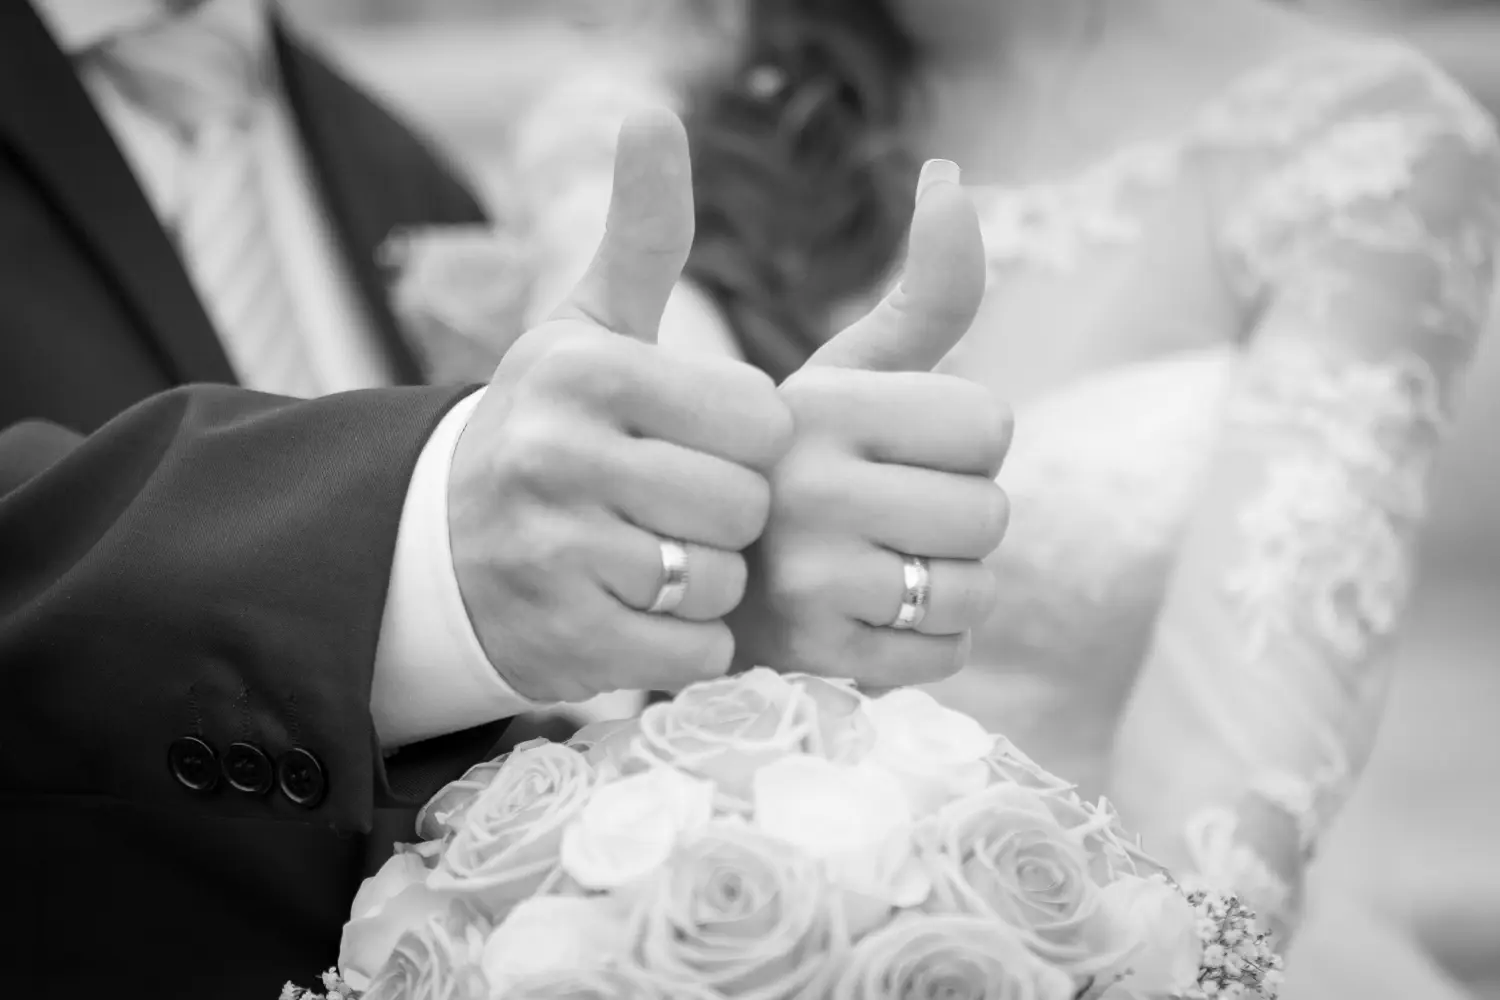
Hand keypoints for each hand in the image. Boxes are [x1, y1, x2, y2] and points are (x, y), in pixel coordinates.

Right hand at [448, 110, 792, 703]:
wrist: (432, 547)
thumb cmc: (543, 427)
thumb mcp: (581, 329)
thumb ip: (640, 236)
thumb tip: (656, 114)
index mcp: (586, 370)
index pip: (759, 417)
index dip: (746, 440)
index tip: (701, 444)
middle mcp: (559, 454)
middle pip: (744, 504)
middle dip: (729, 516)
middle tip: (679, 510)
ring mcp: (554, 552)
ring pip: (719, 581)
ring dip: (707, 581)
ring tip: (655, 559)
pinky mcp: (561, 638)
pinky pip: (690, 648)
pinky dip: (684, 641)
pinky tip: (639, 611)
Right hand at [730, 160, 1012, 687]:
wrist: (619, 576)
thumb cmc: (772, 475)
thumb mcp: (821, 377)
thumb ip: (913, 293)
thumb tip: (954, 175)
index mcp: (797, 402)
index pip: (985, 422)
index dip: (954, 441)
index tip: (884, 452)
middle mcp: (780, 486)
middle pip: (987, 514)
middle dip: (947, 521)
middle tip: (874, 522)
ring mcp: (779, 583)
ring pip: (966, 596)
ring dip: (934, 591)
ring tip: (862, 574)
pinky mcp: (784, 663)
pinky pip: (931, 664)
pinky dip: (911, 653)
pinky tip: (850, 627)